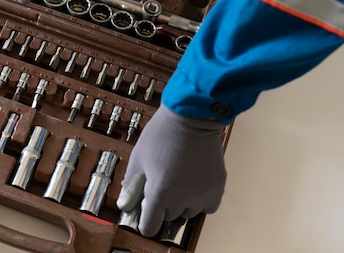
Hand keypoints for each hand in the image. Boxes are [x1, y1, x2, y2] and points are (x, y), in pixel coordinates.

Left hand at [116, 104, 226, 236]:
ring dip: (181, 202)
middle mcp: (183, 198)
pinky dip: (200, 200)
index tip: (145, 213)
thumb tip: (125, 205)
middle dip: (162, 204)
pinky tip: (194, 184)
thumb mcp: (139, 157)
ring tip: (179, 178)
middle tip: (161, 181)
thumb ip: (131, 185)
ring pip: (188, 211)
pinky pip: (207, 206)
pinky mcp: (218, 187)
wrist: (191, 117)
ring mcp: (202, 194)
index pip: (150, 226)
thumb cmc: (162, 134)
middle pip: (169, 216)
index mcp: (160, 192)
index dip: (145, 221)